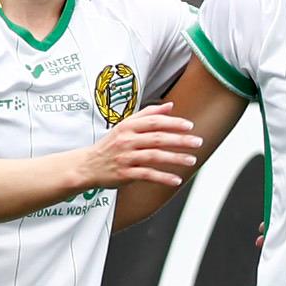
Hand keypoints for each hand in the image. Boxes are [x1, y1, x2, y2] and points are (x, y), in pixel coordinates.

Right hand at [79, 107, 199, 189]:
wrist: (88, 165)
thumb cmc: (110, 145)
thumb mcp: (125, 125)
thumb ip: (148, 114)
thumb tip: (170, 105)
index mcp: (128, 126)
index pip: (154, 122)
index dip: (173, 123)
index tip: (189, 126)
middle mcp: (126, 140)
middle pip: (157, 138)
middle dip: (179, 140)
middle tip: (197, 142)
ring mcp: (125, 157)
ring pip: (154, 156)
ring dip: (175, 158)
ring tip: (191, 160)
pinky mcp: (125, 174)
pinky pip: (147, 175)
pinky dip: (162, 177)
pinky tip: (176, 179)